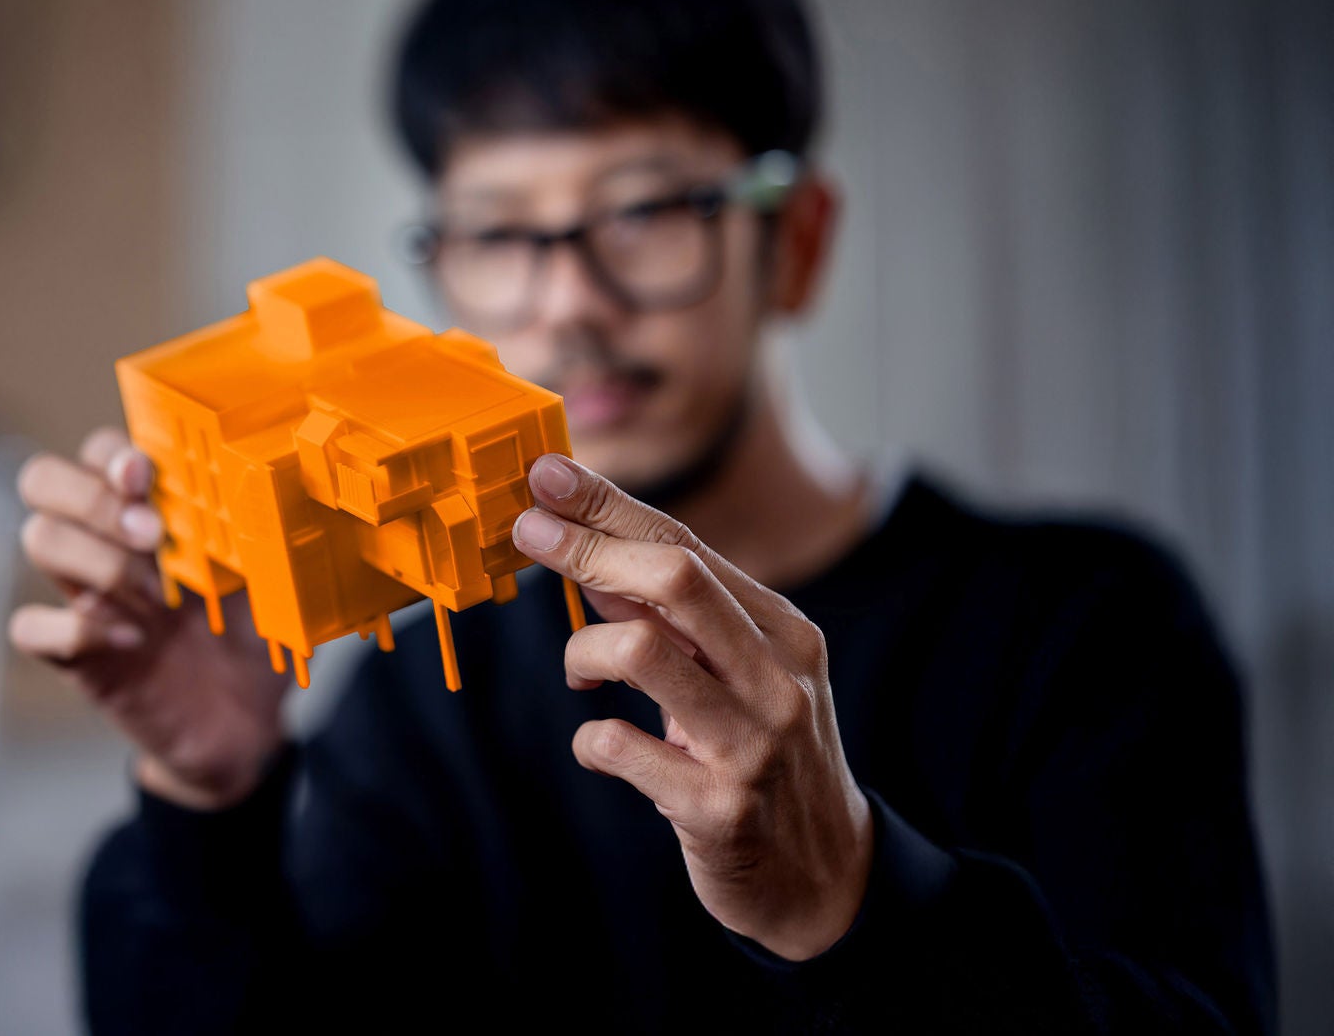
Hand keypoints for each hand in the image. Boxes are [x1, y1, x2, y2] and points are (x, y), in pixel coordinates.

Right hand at [11, 427, 290, 810]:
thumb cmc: (249, 636)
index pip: (101, 452)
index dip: (112, 454)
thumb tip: (280, 491)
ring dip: (95, 557)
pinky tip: (132, 639)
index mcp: (149, 510)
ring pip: (37, 538)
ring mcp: (85, 595)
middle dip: (92, 497)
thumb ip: (262, 532)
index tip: (146, 475)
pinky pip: (30, 627)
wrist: (241, 723)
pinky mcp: (75, 654)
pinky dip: (75, 628)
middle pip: (44, 479)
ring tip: (153, 595)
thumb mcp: (268, 578)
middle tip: (151, 536)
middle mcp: (105, 542)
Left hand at [511, 454, 873, 959]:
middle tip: (528, 533)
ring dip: (584, 652)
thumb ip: (674, 618)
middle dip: (587, 546)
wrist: (824, 877)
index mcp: (784, 633)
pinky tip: (600, 746)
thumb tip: (591, 550)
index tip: (546, 474)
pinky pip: (621, 746)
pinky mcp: (719, 809)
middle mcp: (777, 679)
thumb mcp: (738, 675)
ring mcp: (753, 744)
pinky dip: (591, 739)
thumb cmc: (765, 756)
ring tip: (581, 673)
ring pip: (640, 652)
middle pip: (674, 579)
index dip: (607, 506)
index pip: (686, 546)